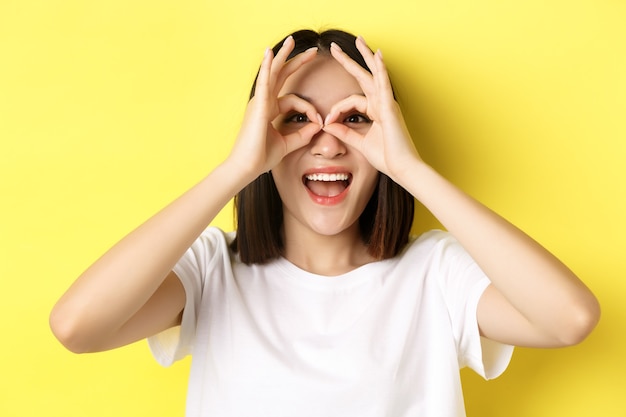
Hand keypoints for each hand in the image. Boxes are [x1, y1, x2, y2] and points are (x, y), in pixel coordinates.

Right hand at [228, 36, 322, 179]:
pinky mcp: (258, 106)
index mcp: (269, 110)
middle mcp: (263, 102)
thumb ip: (303, 134)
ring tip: (293, 41)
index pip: (294, 100)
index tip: (321, 121)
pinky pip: (263, 82)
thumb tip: (318, 126)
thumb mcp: (288, 144)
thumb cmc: (261, 157)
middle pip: (281, 76)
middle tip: (312, 51)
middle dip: (296, 62)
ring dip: (283, 56)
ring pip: (273, 73)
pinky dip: (267, 67)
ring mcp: (259, 102)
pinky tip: (270, 53)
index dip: (310, 109)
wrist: (246, 167)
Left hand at [323, 37, 421, 182]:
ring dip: (366, 56)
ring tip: (358, 40)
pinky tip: (377, 55)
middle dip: (350, 61)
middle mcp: (382, 104)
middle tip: (335, 47)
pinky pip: (384, 84)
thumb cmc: (387, 157)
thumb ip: (344, 133)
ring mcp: (387, 104)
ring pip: (374, 74)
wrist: (402, 168)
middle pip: (363, 77)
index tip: (326, 122)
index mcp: (376, 111)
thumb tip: (328, 125)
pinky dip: (380, 69)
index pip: (351, 101)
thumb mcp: (360, 143)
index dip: (336, 109)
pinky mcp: (390, 108)